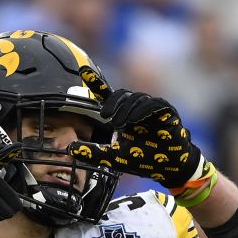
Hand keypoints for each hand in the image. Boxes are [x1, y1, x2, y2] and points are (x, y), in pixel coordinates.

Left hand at [68, 67, 203, 190]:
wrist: (168, 167)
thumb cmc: (143, 159)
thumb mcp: (113, 157)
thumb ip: (93, 152)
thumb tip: (69, 149)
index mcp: (122, 115)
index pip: (107, 96)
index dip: (95, 82)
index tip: (82, 70)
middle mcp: (136, 108)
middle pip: (121, 94)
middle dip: (112, 102)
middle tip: (104, 116)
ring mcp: (151, 108)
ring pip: (136, 98)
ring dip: (126, 109)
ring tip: (121, 124)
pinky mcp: (166, 111)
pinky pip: (153, 104)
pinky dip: (143, 110)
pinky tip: (135, 120)